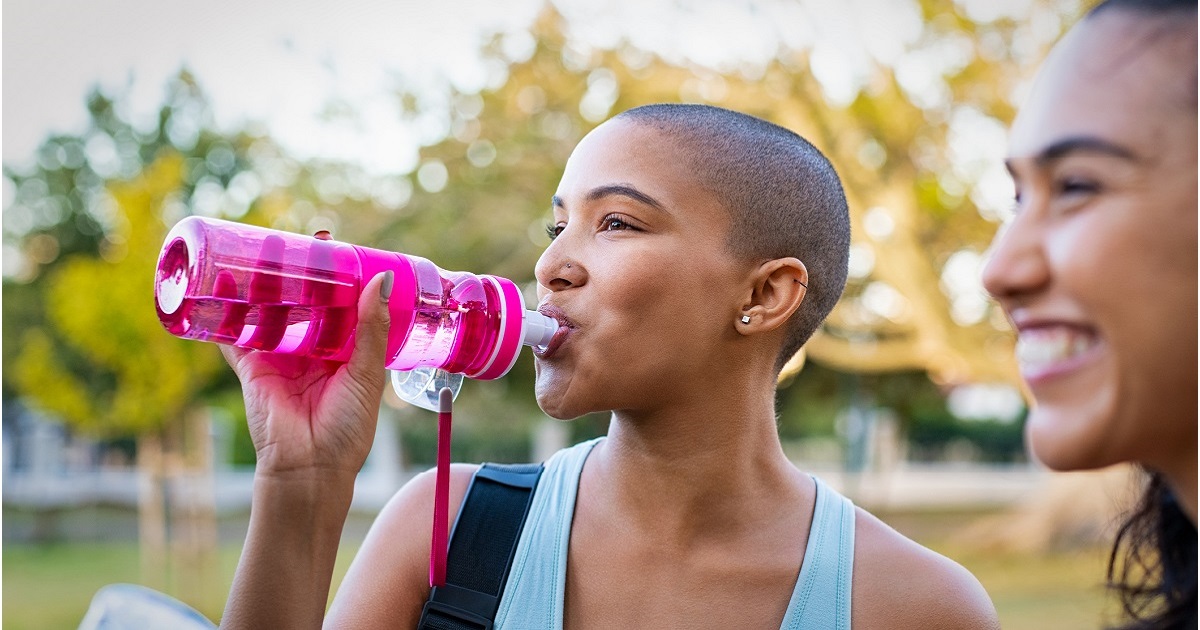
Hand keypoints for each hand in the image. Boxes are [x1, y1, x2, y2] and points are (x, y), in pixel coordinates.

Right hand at [221, 269, 392, 478]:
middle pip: (304, 302)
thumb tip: (380, 280)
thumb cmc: (347, 430)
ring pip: (271, 311)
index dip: (339, 278)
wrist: (310, 469)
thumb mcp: (366, 374)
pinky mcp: (252, 367)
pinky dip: (227, 311)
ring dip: (267, 284)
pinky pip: (236, 335)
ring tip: (265, 249)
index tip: (338, 248)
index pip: (341, 305)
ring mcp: (280, 357)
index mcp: (344, 352)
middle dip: (301, 273)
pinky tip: (223, 282)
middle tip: (302, 240)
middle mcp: (312, 351)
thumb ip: (371, 328)